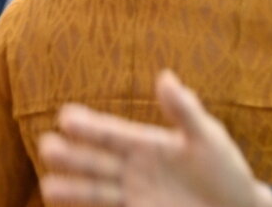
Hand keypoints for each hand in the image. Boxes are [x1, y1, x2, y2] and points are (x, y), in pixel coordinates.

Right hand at [39, 71, 271, 206]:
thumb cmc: (226, 170)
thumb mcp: (207, 137)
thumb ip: (184, 111)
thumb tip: (164, 76)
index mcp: (148, 144)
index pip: (113, 132)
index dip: (90, 126)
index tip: (65, 116)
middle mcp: (135, 169)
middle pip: (97, 160)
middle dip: (72, 155)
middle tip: (45, 147)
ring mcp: (136, 195)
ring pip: (98, 190)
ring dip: (73, 189)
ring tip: (47, 187)